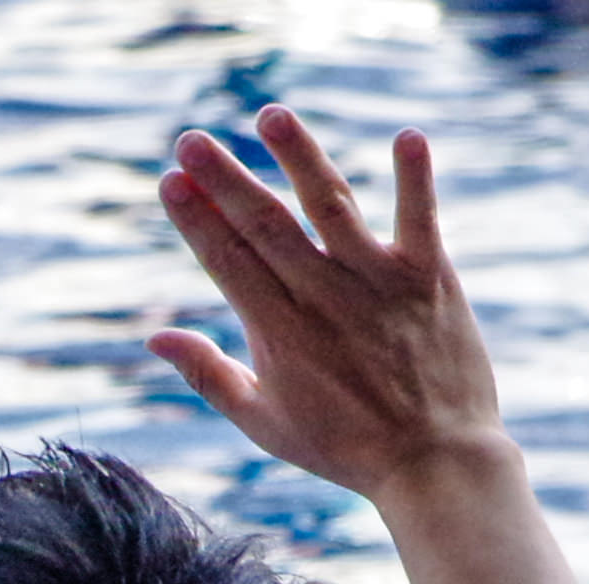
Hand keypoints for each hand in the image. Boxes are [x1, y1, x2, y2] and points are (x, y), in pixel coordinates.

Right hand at [145, 105, 511, 505]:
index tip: (170, 181)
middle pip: (265, 225)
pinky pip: (421, 217)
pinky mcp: (429, 278)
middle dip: (225, 179)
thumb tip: (154, 339)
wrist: (434, 462)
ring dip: (300, 157)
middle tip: (191, 139)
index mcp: (278, 333)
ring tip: (271, 116)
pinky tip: (407, 136)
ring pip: (331, 206)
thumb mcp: (263, 423)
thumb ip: (208, 375)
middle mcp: (324, 298)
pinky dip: (415, 178)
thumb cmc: (343, 448)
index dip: (196, 219)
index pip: (226, 261)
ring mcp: (377, 283)